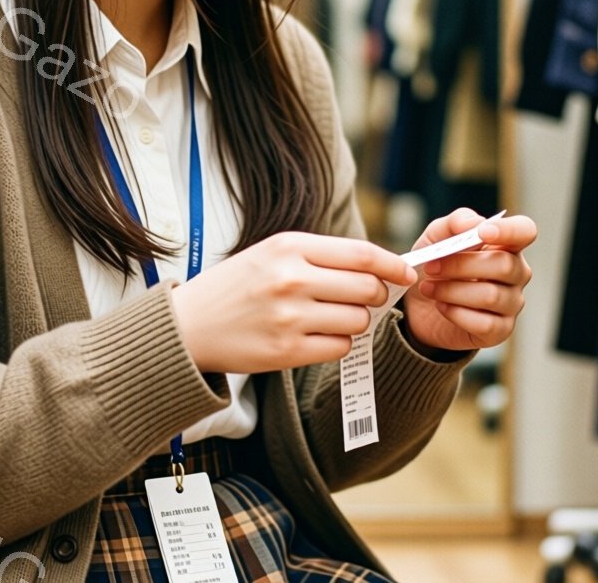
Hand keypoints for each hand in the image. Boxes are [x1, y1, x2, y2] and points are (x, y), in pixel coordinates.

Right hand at [168, 231, 416, 374]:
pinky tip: (315, 336)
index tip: (407, 272)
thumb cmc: (236, 286)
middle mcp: (291, 278)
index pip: (361, 253)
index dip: (392, 264)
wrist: (189, 325)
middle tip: (364, 299)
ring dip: (354, 321)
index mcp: (288, 246)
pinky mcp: (287, 351)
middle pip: (366, 288)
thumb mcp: (271, 254)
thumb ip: (321, 257)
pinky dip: (337, 343)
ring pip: (357, 320)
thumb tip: (378, 269)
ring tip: (329, 317)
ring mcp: (290, 316)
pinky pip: (340, 347)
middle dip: (375, 295)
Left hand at [400, 208, 536, 355]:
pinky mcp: (500, 330)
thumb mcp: (436, 237)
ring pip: (491, 296)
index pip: (525, 231)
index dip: (509, 230)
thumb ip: (454, 223)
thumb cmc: (436, 264)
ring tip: (427, 288)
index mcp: (506, 244)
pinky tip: (441, 306)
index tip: (482, 233)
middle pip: (503, 265)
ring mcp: (511, 303)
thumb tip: (472, 223)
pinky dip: (456, 313)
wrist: (418, 305)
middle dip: (461, 265)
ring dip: (451, 290)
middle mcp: (516, 273)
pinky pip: (485, 324)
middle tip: (430, 267)